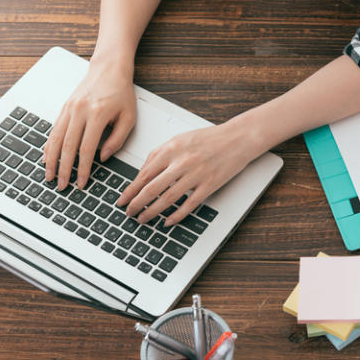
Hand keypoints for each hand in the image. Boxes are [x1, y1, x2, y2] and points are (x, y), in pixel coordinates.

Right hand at [43, 59, 136, 190]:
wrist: (108, 70)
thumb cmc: (121, 93)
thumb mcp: (129, 116)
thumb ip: (118, 139)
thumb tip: (103, 157)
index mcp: (98, 114)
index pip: (87, 148)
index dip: (83, 168)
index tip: (82, 182)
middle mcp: (80, 111)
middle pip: (68, 146)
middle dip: (64, 169)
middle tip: (62, 185)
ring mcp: (70, 109)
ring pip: (56, 139)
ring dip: (51, 160)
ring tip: (49, 175)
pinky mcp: (64, 107)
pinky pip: (54, 130)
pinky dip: (49, 145)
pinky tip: (47, 157)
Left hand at [117, 120, 261, 225]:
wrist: (237, 138)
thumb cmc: (208, 138)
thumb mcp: (179, 139)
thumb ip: (160, 154)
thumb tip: (143, 174)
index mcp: (171, 149)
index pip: (144, 174)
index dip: (130, 190)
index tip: (122, 200)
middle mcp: (182, 162)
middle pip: (152, 188)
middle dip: (137, 204)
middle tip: (129, 212)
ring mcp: (196, 174)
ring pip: (168, 199)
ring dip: (152, 211)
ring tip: (143, 218)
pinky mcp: (209, 185)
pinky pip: (189, 205)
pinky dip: (176, 215)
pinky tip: (167, 221)